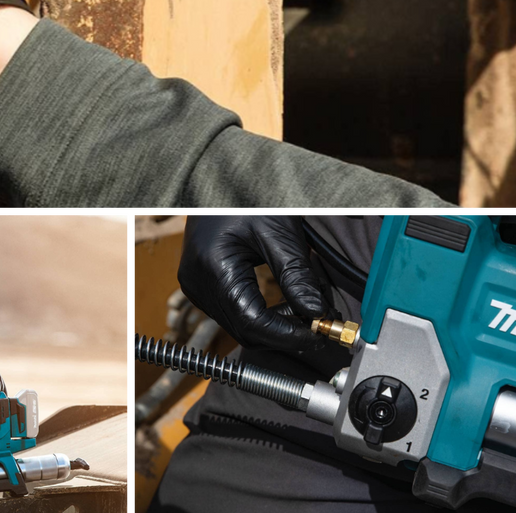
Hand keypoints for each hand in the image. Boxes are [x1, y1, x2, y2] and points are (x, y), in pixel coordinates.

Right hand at [178, 213, 338, 352]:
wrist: (216, 181)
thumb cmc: (245, 198)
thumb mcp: (278, 232)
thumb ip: (297, 276)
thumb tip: (318, 313)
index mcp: (213, 268)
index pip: (253, 324)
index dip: (289, 335)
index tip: (320, 333)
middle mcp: (197, 283)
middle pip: (245, 330)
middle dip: (284, 332)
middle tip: (319, 322)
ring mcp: (194, 286)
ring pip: (238, 326)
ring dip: (273, 325)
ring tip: (303, 308)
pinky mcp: (199, 285)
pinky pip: (231, 314)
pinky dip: (258, 315)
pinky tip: (281, 303)